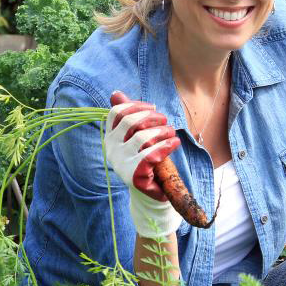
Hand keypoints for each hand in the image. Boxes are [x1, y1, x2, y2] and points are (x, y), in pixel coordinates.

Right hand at [105, 91, 182, 237]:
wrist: (151, 192)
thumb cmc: (147, 159)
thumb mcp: (137, 136)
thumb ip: (129, 116)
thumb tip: (116, 93)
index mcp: (111, 137)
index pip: (117, 113)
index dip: (136, 106)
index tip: (153, 108)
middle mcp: (112, 149)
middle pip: (129, 122)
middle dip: (152, 117)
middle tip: (166, 121)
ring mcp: (121, 163)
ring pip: (142, 137)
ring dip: (162, 131)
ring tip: (172, 132)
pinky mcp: (133, 175)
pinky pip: (151, 154)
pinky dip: (166, 145)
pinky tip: (174, 143)